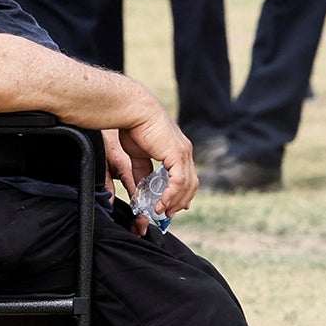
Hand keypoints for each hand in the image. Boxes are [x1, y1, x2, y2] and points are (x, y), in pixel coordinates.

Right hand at [113, 106, 195, 225]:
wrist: (133, 111)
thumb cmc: (133, 127)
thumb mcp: (138, 155)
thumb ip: (142, 171)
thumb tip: (141, 187)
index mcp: (178, 150)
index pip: (187, 177)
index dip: (181, 194)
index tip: (172, 206)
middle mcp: (185, 152)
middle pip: (191, 184)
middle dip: (180, 202)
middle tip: (167, 214)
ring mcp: (183, 153)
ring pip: (187, 186)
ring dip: (175, 202)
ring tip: (161, 212)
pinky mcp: (177, 154)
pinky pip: (179, 182)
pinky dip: (171, 195)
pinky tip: (161, 204)